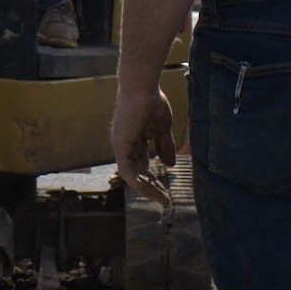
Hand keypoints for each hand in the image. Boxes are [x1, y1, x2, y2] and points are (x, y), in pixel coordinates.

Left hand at [111, 90, 176, 204]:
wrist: (144, 87)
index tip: (167, 192)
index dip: (153, 180)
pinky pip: (128, 171)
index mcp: (133, 142)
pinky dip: (139, 183)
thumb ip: (164, 146)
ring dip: (148, 189)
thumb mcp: (162, 129)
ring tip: (163, 200)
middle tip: (166, 201)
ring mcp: (121, 146)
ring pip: (132, 176)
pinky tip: (152, 191)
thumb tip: (169, 164)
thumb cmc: (152, 102)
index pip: (142, 166)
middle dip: (152, 188)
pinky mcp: (121, 146)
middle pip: (137, 174)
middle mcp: (124, 146)